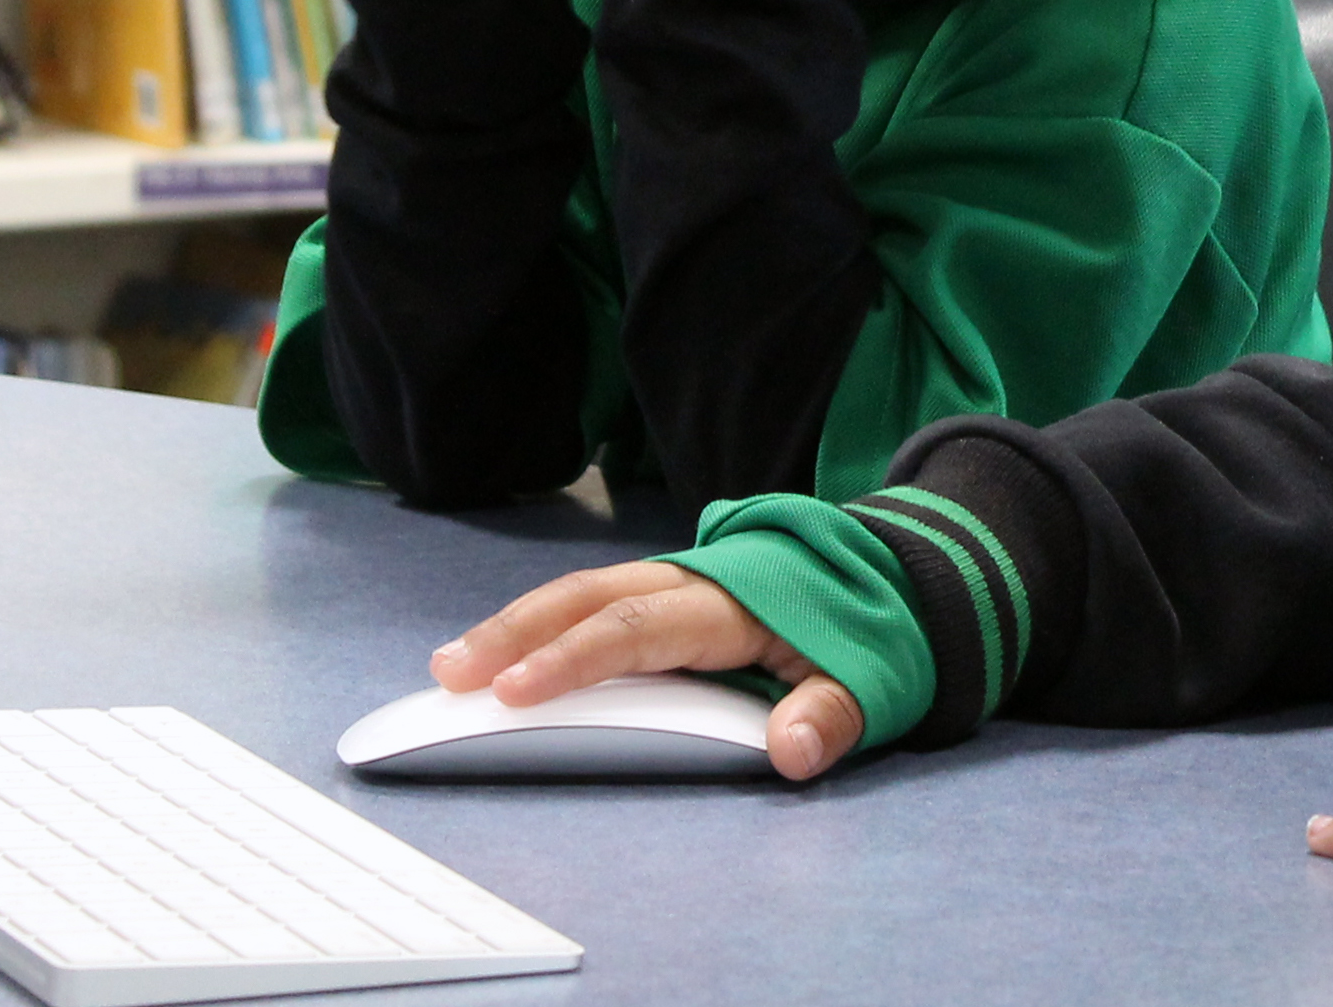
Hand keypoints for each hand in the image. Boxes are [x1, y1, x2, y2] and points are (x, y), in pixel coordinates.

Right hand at [432, 562, 866, 781]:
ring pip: (575, 595)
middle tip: (448, 677)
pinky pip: (586, 604)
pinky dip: (536, 627)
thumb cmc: (867, 635)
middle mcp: (686, 582)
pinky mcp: (659, 595)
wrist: (884, 578)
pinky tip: (494, 659)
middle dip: (512, 636)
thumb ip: (829, 716)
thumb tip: (792, 754)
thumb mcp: (870, 680)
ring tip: (448, 670)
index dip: (570, 661)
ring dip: (511, 628)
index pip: (633, 628)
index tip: (512, 693)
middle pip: (583, 599)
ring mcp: (667, 583)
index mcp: (728, 602)